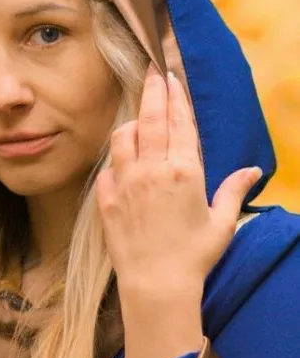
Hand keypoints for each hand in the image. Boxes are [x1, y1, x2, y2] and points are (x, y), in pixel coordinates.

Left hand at [96, 62, 261, 357]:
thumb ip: (233, 191)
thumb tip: (252, 171)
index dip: (175, 96)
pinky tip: (121, 161)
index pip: (179, 122)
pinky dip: (115, 160)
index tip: (171, 76)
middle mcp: (153, 170)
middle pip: (150, 119)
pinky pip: (107, 168)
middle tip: (152, 72)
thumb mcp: (221, 223)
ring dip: (131, 122)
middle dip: (152, 91)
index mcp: (185, 171)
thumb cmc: (194, 257)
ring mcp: (126, 183)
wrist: (156, 285)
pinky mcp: (106, 200)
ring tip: (137, 117)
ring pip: (123, 138)